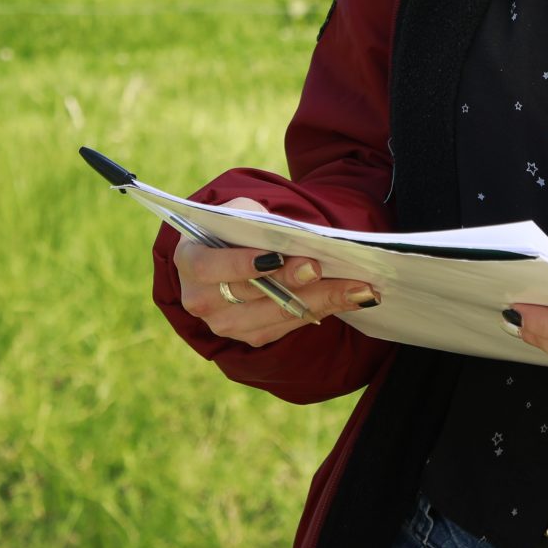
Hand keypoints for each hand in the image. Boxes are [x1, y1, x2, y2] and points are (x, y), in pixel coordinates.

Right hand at [171, 197, 381, 346]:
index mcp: (189, 261)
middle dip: (290, 280)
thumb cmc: (235, 226)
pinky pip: (290, 326)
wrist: (231, 252)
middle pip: (251, 293)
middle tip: (321, 267)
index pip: (209, 267)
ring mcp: (226, 325)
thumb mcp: (239, 210)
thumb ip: (255, 219)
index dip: (241, 263)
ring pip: (278, 314)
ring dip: (322, 299)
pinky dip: (325, 308)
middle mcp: (201, 300)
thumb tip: (289, 235)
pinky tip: (356, 297)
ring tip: (358, 286)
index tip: (276, 255)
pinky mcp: (253, 337)